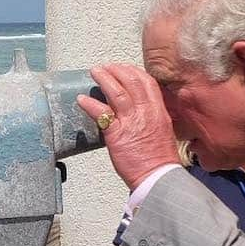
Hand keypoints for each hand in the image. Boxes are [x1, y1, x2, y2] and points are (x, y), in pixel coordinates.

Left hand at [76, 64, 179, 189]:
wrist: (158, 178)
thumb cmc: (160, 159)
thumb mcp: (163, 130)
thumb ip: (152, 116)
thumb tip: (139, 109)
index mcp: (159, 111)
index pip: (147, 82)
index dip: (133, 71)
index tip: (123, 68)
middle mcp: (146, 113)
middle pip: (131, 82)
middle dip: (117, 70)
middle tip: (106, 67)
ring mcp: (132, 122)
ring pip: (117, 93)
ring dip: (104, 79)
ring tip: (94, 73)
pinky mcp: (117, 135)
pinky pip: (102, 114)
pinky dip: (90, 104)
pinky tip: (81, 99)